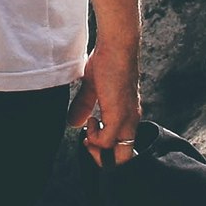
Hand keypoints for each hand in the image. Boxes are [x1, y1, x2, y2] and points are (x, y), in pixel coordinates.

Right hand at [69, 42, 140, 166]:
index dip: (105, 150)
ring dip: (97, 148)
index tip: (89, 138)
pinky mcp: (118, 116)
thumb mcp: (93, 88)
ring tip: (88, 130)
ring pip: (118, 155)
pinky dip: (95, 138)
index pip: (122, 147)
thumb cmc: (107, 62)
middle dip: (102, 158)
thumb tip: (75, 123)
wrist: (116, 47)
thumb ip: (84, 105)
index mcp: (127, 116)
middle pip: (124, 158)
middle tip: (87, 144)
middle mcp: (131, 121)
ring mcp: (126, 120)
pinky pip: (107, 142)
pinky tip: (90, 121)